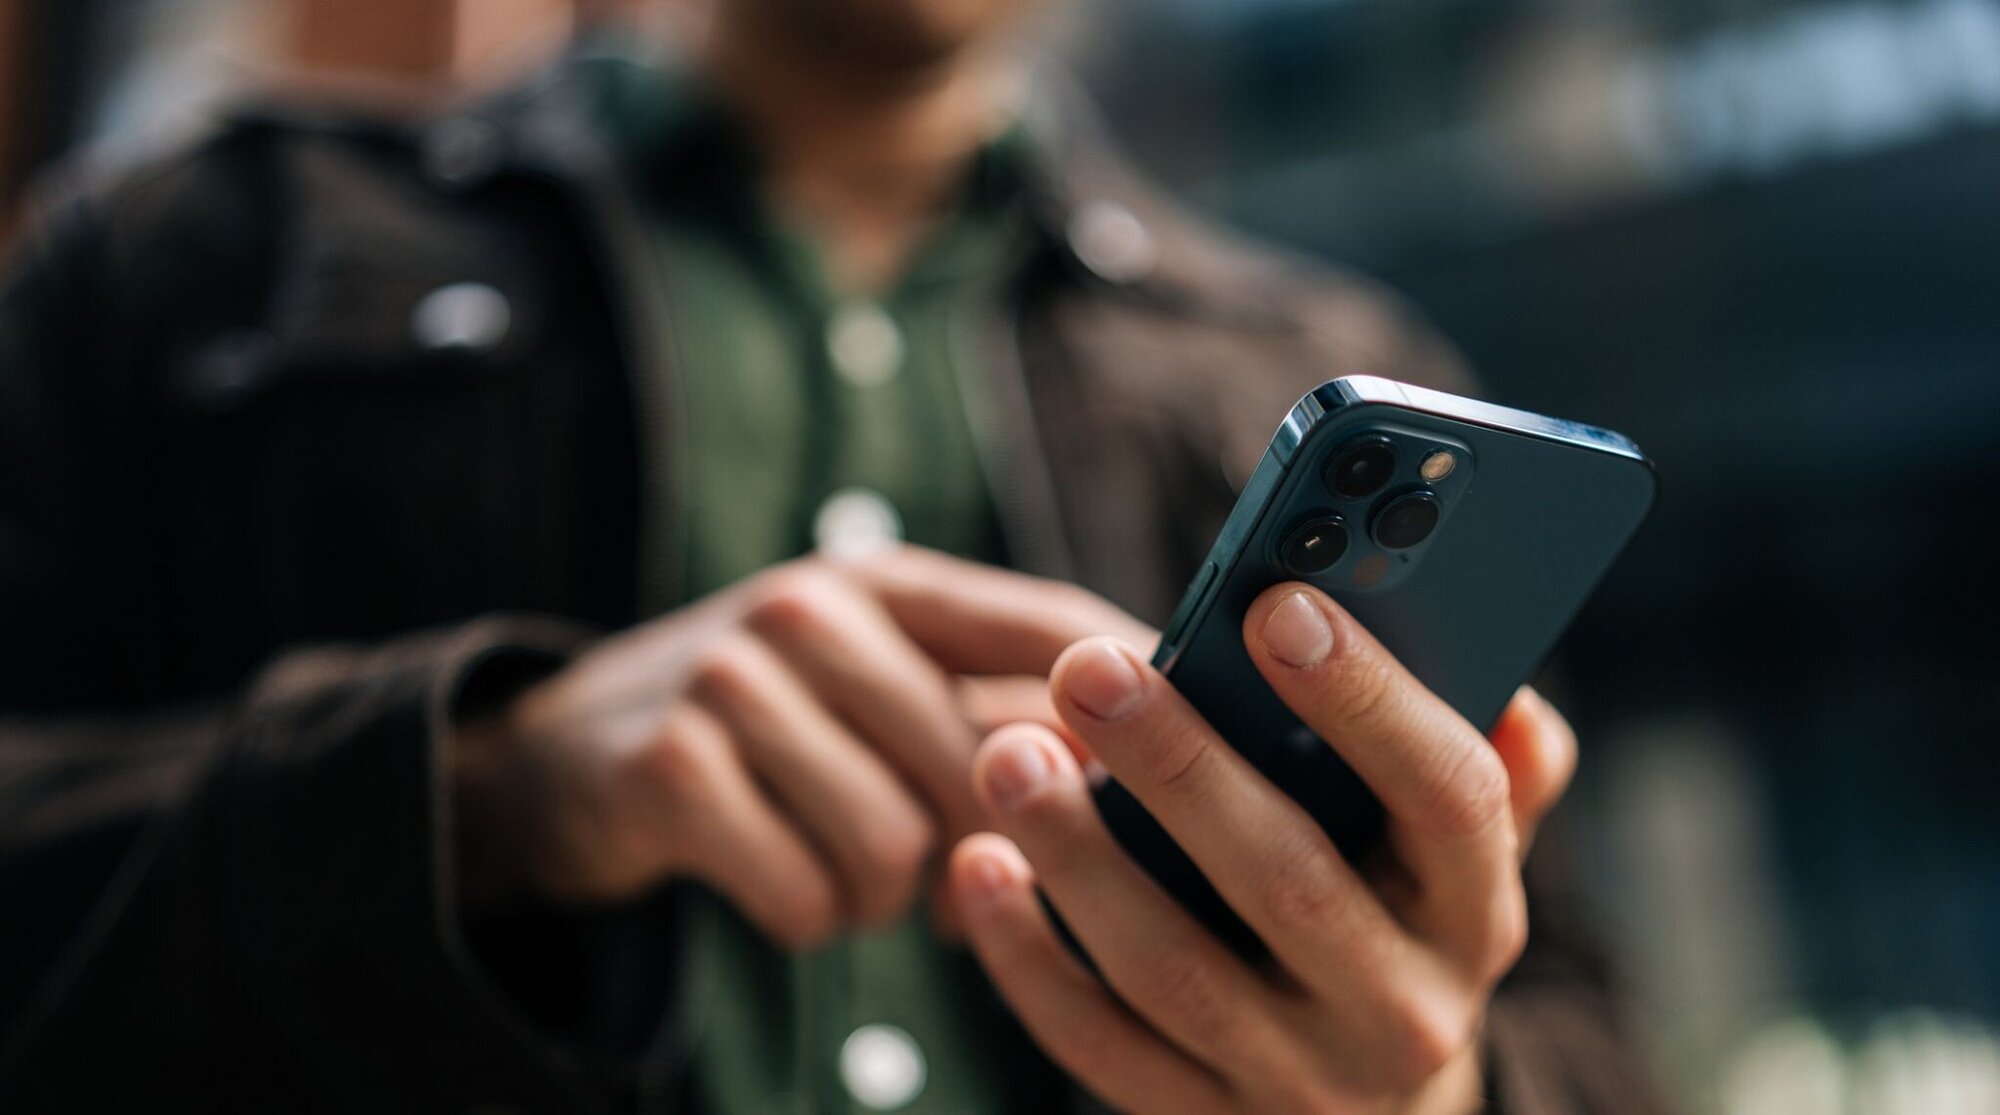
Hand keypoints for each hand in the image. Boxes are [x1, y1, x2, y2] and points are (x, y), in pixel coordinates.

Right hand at [451, 546, 1148, 947]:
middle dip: (978, 849)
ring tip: (849, 873)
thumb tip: (1148, 773)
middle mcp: (814, 605)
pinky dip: (808, 918)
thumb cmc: (765, 732)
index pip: (1052, 624)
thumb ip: (991, 712)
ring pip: (897, 843)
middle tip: (947, 877)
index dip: (1133, 694)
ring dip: (883, 897)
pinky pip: (807, 893)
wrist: (561, 759)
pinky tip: (782, 883)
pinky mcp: (670, 765)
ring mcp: (734, 676)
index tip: (1198, 763)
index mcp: (889, 582)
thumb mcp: (872, 687)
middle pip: (982, 764)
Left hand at [947, 582, 1577, 1113]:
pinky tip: (979, 864)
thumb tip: (1511, 692)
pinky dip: (1029, 955)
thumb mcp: (1456, 856)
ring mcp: (1296, 1079)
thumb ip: (1492, 770)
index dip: (1367, 699)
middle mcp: (1400, 1009)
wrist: (1369, 1111)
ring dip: (1080, 855)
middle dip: (1180, 766)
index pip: (1447, 798)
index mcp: (1474, 913)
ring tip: (1008, 753)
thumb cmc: (1395, 921)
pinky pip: (1096, 1042)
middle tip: (1089, 668)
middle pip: (1288, 880)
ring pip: (1173, 968)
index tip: (1276, 606)